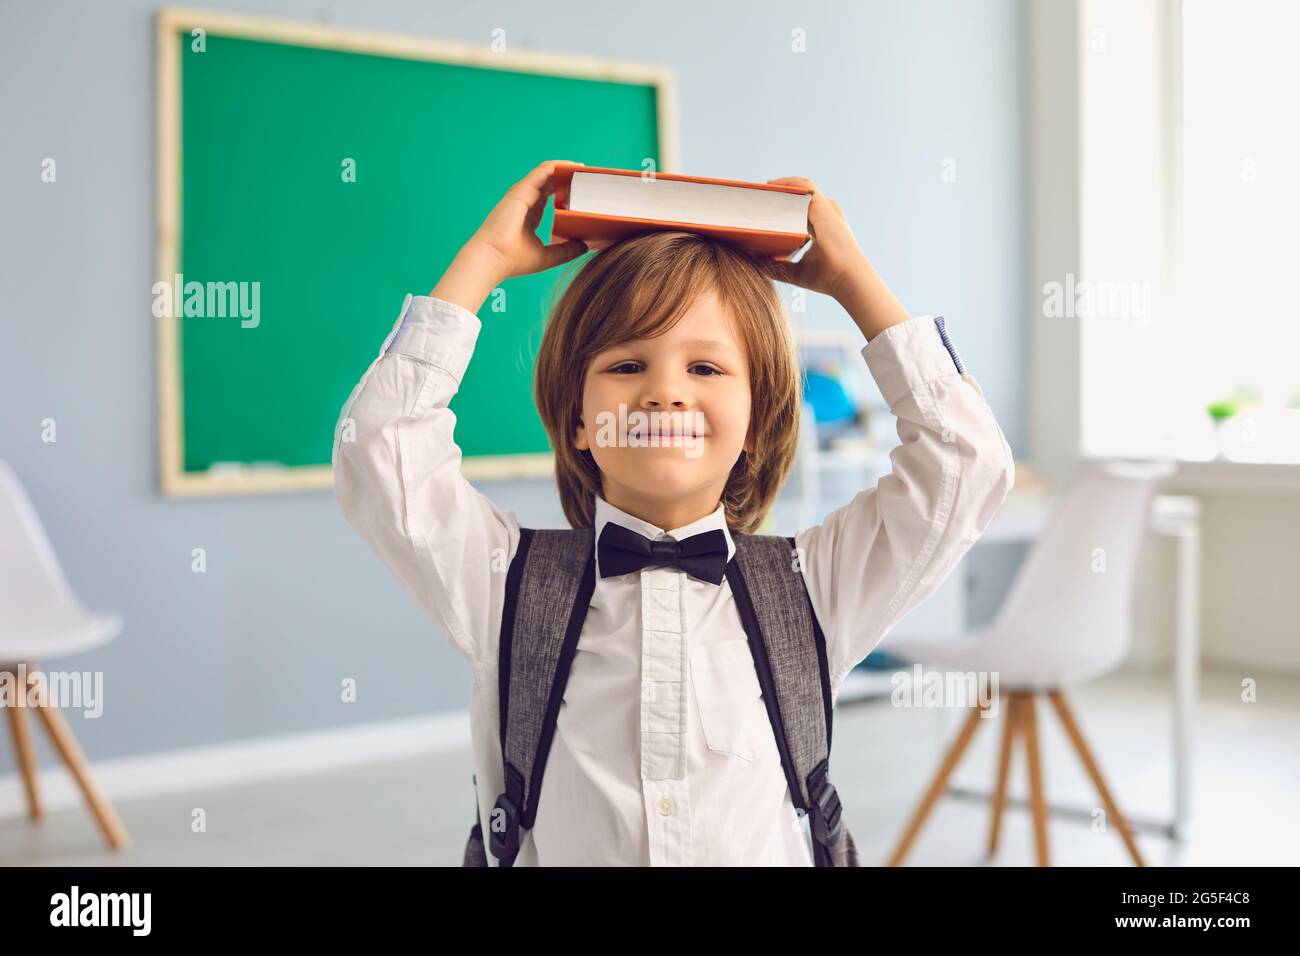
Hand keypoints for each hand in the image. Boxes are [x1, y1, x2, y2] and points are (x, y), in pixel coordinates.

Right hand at [468, 159, 589, 278]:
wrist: (493, 260)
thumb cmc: (513, 261)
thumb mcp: (547, 256)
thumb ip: (566, 250)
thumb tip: (585, 246)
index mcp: (530, 214)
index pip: (550, 195)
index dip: (567, 190)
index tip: (585, 191)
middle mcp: (526, 200)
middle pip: (551, 181)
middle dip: (570, 177)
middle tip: (591, 179)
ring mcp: (522, 193)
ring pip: (549, 172)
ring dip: (568, 168)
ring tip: (587, 170)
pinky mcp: (522, 189)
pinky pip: (544, 170)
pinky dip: (560, 165)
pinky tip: (576, 167)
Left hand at [764, 176, 909, 340]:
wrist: (845, 277)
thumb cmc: (825, 278)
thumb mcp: (795, 271)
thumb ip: (777, 265)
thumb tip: (754, 262)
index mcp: (822, 228)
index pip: (800, 213)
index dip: (782, 209)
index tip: (762, 210)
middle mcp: (825, 216)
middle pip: (799, 199)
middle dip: (779, 196)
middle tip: (757, 197)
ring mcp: (825, 209)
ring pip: (800, 189)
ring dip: (781, 186)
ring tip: (760, 189)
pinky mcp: (823, 205)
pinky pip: (803, 186)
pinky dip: (787, 183)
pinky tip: (771, 185)